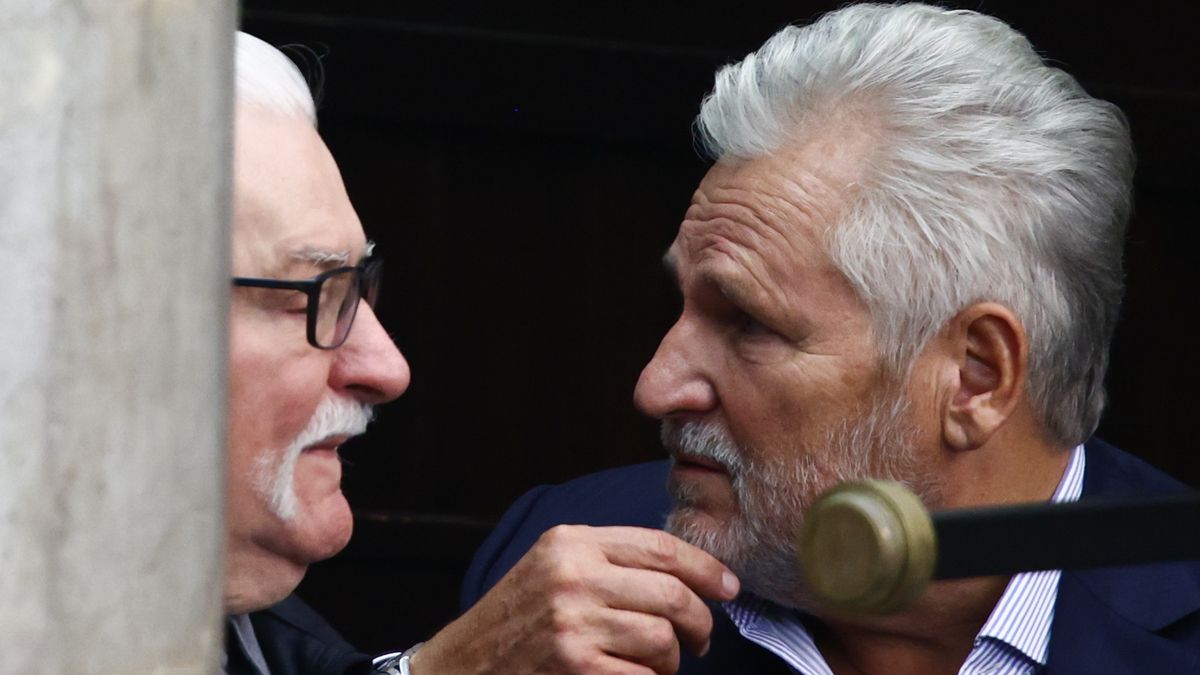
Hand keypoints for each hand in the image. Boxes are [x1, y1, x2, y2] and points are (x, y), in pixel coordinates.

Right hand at [413, 525, 738, 673]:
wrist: (461, 667)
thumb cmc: (516, 621)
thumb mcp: (553, 568)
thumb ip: (608, 560)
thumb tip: (687, 572)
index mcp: (570, 543)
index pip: (660, 547)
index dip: (705, 568)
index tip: (727, 587)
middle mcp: (572, 576)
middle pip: (671, 594)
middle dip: (699, 621)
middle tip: (700, 638)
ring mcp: (572, 624)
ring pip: (663, 639)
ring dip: (672, 660)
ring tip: (659, 664)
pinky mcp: (576, 667)